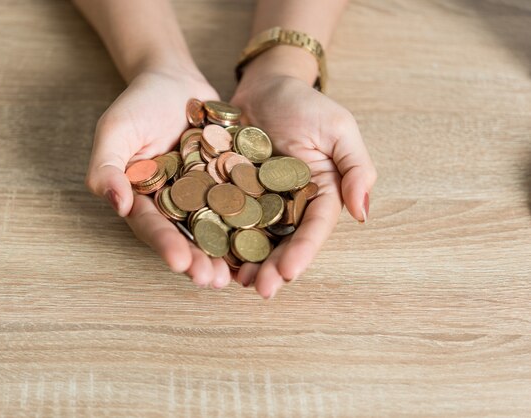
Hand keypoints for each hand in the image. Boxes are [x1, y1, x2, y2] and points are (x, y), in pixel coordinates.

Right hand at [84, 69, 232, 288]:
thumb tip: (116, 204)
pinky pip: (241, 203)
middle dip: (199, 260)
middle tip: (212, 280)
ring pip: (216, 228)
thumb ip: (106, 166)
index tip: (179, 262)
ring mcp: (203, 196)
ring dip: (225, 253)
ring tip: (237, 275)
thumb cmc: (138, 104)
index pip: (152, 226)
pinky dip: (251, 221)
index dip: (165, 244)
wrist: (175, 80)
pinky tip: (266, 239)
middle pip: (185, 236)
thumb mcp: (115, 130)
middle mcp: (173, 205)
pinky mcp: (229, 182)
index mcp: (143, 200)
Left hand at [231, 75, 376, 297]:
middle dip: (272, 267)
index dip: (302, 252)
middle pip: (282, 242)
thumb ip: (355, 168)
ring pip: (252, 238)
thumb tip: (363, 212)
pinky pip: (224, 217)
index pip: (313, 229)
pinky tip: (211, 255)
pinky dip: (219, 237)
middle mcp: (288, 205)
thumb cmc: (305, 105)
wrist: (265, 86)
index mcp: (318, 194)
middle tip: (259, 288)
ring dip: (245, 262)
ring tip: (234, 282)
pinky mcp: (230, 192)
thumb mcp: (339, 129)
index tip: (288, 272)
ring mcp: (257, 201)